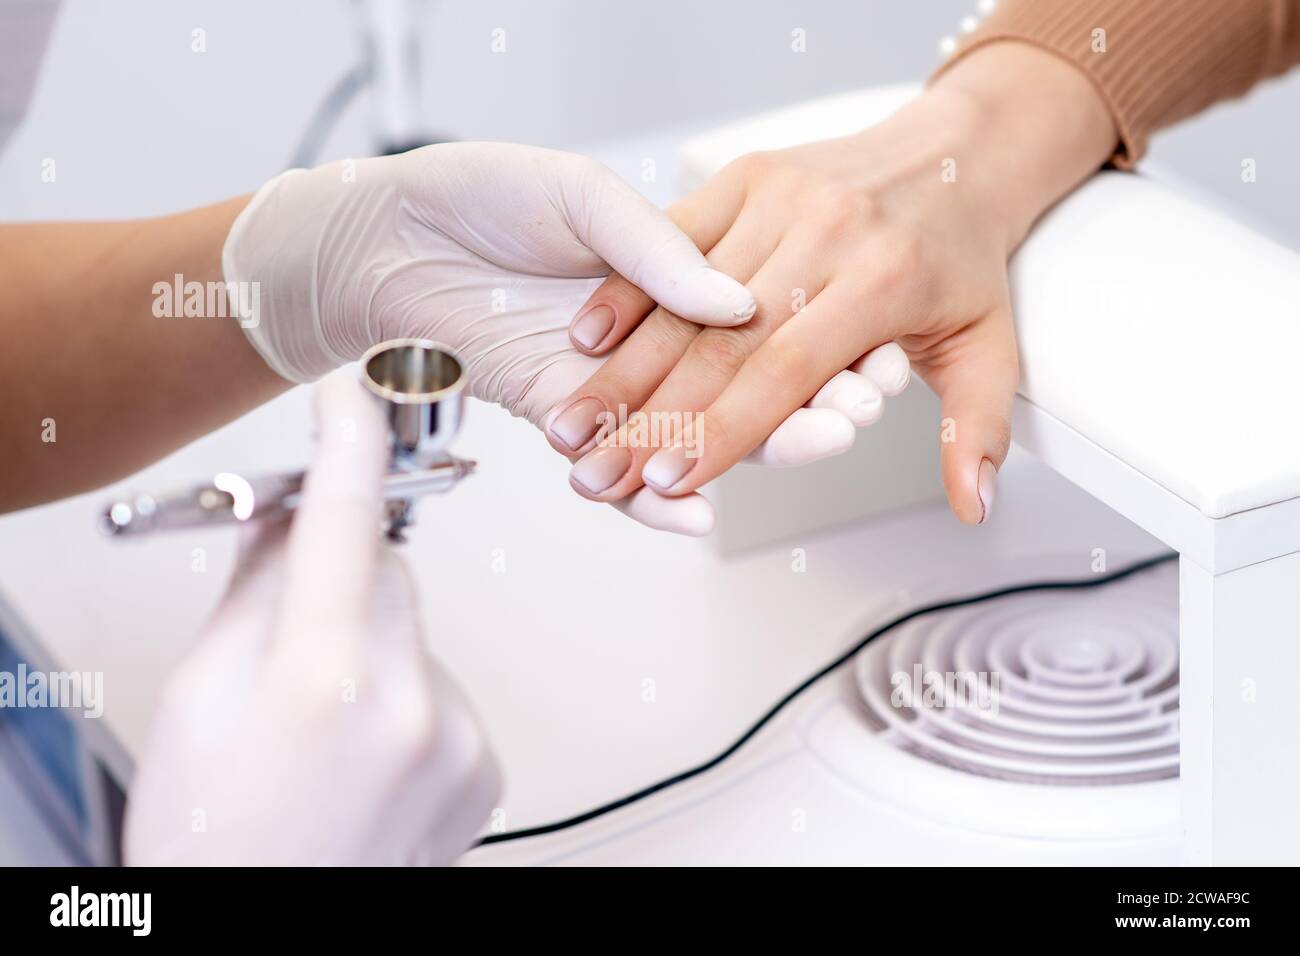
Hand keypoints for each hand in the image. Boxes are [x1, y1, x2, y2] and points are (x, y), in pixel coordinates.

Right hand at [124, 373, 498, 865]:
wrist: (270, 933)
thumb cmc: (218, 840)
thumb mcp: (198, 701)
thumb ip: (253, 594)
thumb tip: (289, 516)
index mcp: (322, 681)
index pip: (342, 521)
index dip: (348, 442)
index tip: (353, 396)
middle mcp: (410, 706)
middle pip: (388, 573)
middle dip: (342, 580)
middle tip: (292, 639)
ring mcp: (458, 738)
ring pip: (418, 630)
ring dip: (376, 647)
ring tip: (326, 728)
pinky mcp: (486, 763)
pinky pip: (445, 684)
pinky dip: (411, 696)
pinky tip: (368, 754)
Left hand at [223, 141, 903, 534]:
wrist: (391, 235)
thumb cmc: (481, 196)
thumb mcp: (584, 198)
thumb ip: (659, 252)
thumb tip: (737, 303)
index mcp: (668, 279)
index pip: (760, 321)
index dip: (816, 340)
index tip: (866, 355)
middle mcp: (649, 340)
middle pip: (742, 386)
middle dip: (804, 404)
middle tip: (851, 414)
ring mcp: (610, 386)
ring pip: (690, 435)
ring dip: (751, 452)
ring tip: (807, 451)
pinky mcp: (563, 419)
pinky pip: (617, 470)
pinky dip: (653, 500)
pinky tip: (696, 513)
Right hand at [549, 45, 1115, 523]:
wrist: (955, 151)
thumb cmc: (962, 259)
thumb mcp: (990, 348)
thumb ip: (974, 433)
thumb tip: (973, 509)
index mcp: (882, 283)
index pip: (782, 374)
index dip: (720, 433)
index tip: (666, 483)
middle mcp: (826, 234)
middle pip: (719, 344)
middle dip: (650, 420)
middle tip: (596, 476)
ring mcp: (780, 198)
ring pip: (684, 297)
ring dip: (622, 369)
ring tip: (571, 430)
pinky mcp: (746, 175)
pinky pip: (671, 237)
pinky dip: (626, 292)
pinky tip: (581, 342)